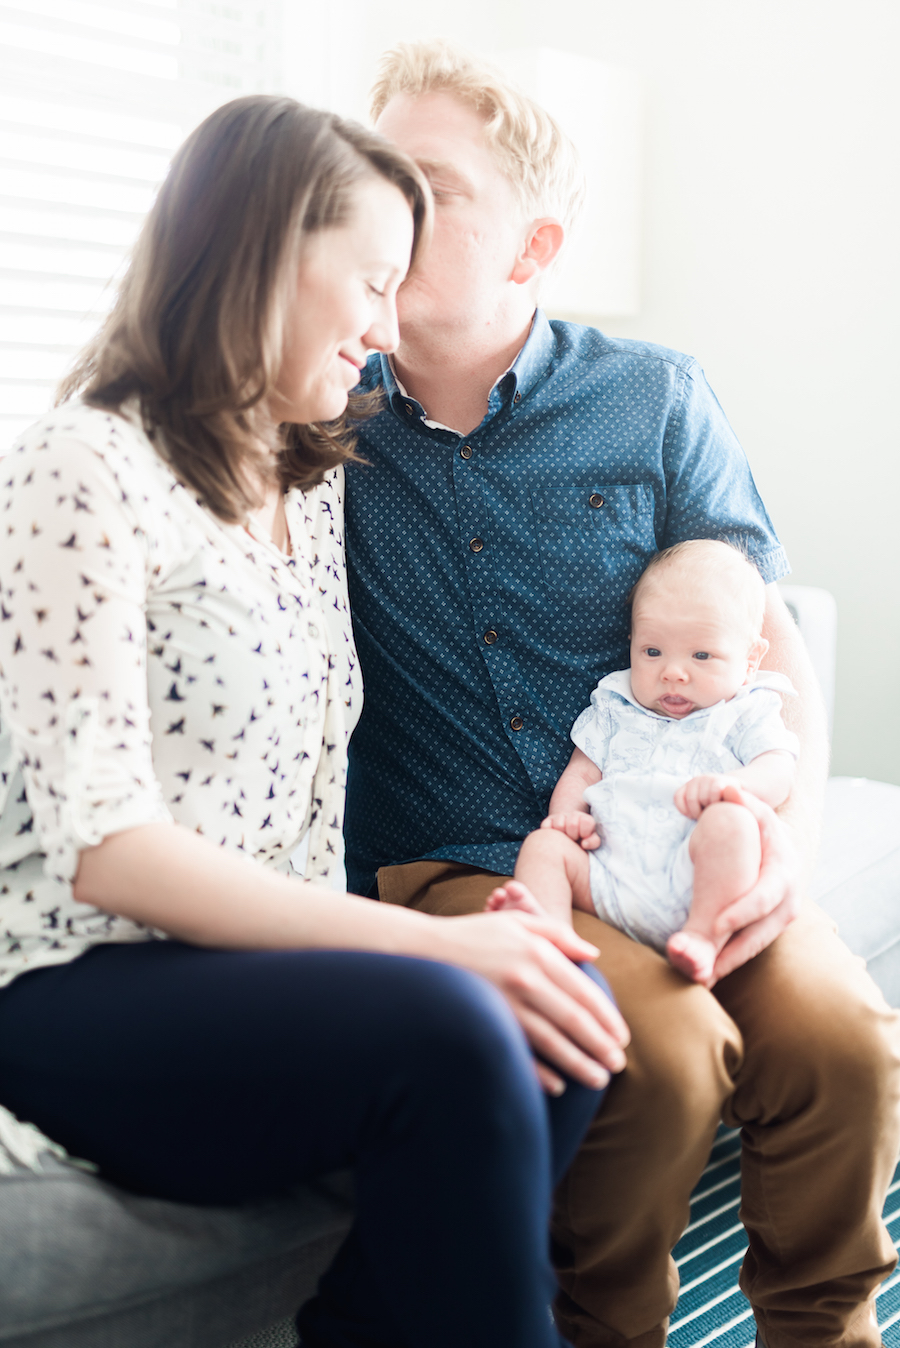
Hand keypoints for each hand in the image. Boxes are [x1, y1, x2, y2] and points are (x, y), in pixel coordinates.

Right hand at [438, 909, 628, 1095]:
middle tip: (619, 1066)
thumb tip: (594, 955)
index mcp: (536, 953)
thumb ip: (558, 935)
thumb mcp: (517, 922)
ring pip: (551, 1041)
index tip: (623, 1037)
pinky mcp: (485, 1022)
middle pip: (572, 1020)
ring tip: (599, 1079)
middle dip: (600, 1046)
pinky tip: (558, 1085)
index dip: (607, 1017)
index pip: (582, 992)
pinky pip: (518, 1053)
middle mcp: (523, 979)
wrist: (422, 949)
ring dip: (579, 1064)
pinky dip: (540, 1073)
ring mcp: (503, 1004)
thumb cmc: (474, 934)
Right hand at [540, 811, 600, 849]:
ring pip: (559, 824)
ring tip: (564, 838)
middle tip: (573, 839)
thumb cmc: (582, 841)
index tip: (583, 837)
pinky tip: (555, 837)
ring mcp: (558, 818)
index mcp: (586, 819)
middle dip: (573, 835)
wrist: (568, 836)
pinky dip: (550, 832)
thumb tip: (584, 844)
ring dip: (561, 834)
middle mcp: (573, 815)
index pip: (586, 821)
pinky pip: (546, 826)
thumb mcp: (592, 841)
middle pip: (572, 824)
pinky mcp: (547, 822)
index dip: (585, 832)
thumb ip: (593, 841)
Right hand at [674, 773, 741, 818]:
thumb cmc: (739, 805)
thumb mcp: (746, 803)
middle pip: (701, 798)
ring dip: (695, 812)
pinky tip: (693, 814)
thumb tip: (727, 794)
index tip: (723, 811)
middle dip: (707, 811)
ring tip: (705, 815)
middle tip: (714, 816)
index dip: (716, 804)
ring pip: (689, 799)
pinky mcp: (685, 787)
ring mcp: (696, 781)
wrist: (731, 796)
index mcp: (723, 781)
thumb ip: (742, 800)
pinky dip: (683, 809)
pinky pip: (678, 797)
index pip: (715, 791)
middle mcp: (708, 778)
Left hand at [710, 783, 801, 980]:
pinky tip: (706, 974)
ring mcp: (780, 917)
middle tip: (704, 968)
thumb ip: (740, 798)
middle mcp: (787, 899)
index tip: (715, 925)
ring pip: (756, 945)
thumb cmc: (760, 825)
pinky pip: (750, 947)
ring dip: (729, 963)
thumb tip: (730, 789)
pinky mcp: (769, 928)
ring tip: (701, 978)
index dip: (742, 912)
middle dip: (733, 951)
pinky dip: (730, 961)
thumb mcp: (754, 808)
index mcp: (783, 871)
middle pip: (761, 932)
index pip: (764, 897)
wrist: (779, 845)